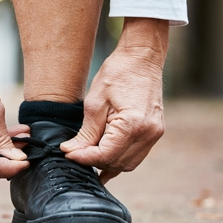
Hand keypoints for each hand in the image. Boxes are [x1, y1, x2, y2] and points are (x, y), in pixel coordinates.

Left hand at [60, 18, 167, 183]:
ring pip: (128, 164)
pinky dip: (119, 158)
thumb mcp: (94, 102)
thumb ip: (86, 132)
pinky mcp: (155, 132)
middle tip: (74, 152)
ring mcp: (154, 134)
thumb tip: (71, 151)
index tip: (67, 153)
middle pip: (117, 163)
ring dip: (107, 163)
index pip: (105, 155)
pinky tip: (104, 158)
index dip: (83, 158)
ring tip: (87, 154)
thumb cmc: (117, 73)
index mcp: (133, 125)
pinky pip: (136, 155)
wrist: (142, 57)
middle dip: (94, 162)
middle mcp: (148, 134)